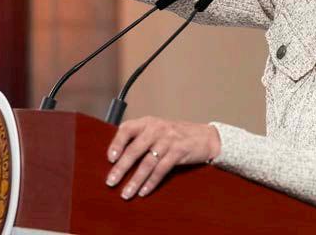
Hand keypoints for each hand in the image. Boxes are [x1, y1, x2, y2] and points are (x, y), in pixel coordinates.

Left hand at [105, 116, 220, 199]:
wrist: (206, 137)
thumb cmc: (178, 135)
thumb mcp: (159, 130)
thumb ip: (142, 138)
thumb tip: (118, 158)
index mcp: (149, 122)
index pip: (127, 128)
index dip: (117, 143)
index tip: (110, 158)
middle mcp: (157, 129)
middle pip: (135, 149)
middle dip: (121, 168)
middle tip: (111, 182)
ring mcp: (169, 140)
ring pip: (147, 163)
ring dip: (135, 180)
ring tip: (126, 193)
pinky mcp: (179, 152)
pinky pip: (161, 169)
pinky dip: (151, 182)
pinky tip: (144, 191)